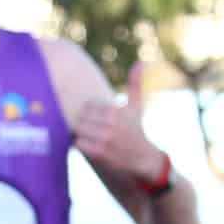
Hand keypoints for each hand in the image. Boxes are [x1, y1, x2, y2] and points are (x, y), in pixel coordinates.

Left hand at [74, 63, 164, 188]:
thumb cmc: (138, 130)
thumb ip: (135, 84)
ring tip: (93, 138)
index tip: (100, 121)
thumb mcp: (137, 107)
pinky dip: (82, 145)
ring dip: (82, 134)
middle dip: (85, 123)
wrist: (146, 161)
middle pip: (81, 118)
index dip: (92, 114)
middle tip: (94, 130)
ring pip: (78, 130)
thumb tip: (140, 63)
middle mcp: (111, 124)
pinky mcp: (100, 153)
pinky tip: (93, 147)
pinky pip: (78, 143)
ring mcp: (105, 139)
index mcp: (116, 110)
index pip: (88, 106)